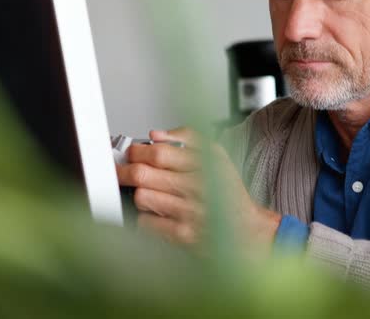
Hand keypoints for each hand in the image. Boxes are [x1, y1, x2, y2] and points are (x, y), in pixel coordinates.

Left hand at [116, 128, 281, 255]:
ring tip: (148, 193)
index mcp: (204, 164)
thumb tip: (156, 134)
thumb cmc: (228, 194)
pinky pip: (146, 223)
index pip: (158, 152)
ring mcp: (189, 213)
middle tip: (123, 172)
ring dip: (140, 194)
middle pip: (143, 174)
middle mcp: (197, 187)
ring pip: (142, 197)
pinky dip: (146, 218)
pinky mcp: (183, 235)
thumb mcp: (217, 156)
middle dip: (125, 172)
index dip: (138, 151)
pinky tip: (158, 214)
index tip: (133, 153)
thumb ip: (188, 138)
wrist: (246, 230)